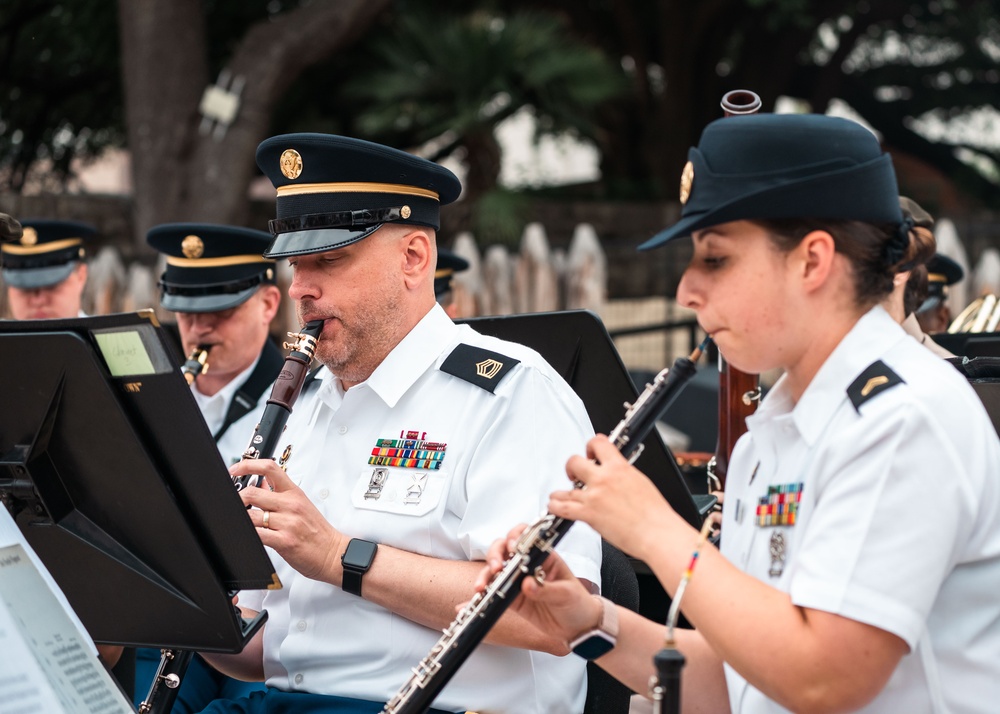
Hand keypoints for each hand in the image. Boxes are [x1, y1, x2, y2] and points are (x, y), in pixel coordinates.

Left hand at [230, 458, 344, 583]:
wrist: (333, 553)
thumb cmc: (318, 532)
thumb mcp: (302, 505)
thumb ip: (279, 494)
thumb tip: (260, 483)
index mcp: (294, 493)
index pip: (270, 468)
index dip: (248, 465)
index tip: (236, 469)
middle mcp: (291, 505)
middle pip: (252, 492)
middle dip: (237, 498)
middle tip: (234, 504)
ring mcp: (288, 523)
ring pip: (250, 514)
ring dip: (241, 518)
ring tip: (241, 522)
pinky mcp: (284, 541)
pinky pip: (257, 534)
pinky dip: (247, 534)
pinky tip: (247, 535)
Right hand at [472, 525, 602, 647]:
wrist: (577, 628)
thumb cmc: (577, 604)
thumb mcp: (567, 594)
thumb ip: (547, 589)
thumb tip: (527, 584)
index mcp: (544, 556)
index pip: (526, 538)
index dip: (516, 538)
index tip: (513, 548)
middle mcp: (528, 564)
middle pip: (505, 549)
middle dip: (496, 554)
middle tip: (496, 567)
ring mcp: (518, 580)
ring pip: (495, 569)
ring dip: (486, 574)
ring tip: (482, 586)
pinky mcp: (512, 598)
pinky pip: (493, 593)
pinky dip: (482, 596)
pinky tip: (472, 601)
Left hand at [552, 435, 683, 559]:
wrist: (657, 533)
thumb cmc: (655, 514)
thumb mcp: (641, 482)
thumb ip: (623, 474)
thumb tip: (616, 472)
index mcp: (619, 468)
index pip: (598, 443)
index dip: (591, 446)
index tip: (590, 453)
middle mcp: (603, 479)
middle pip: (574, 462)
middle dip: (572, 468)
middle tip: (575, 475)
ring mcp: (594, 496)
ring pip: (565, 489)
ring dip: (562, 493)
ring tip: (562, 496)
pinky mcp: (588, 514)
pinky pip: (562, 507)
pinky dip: (555, 507)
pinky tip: (555, 506)